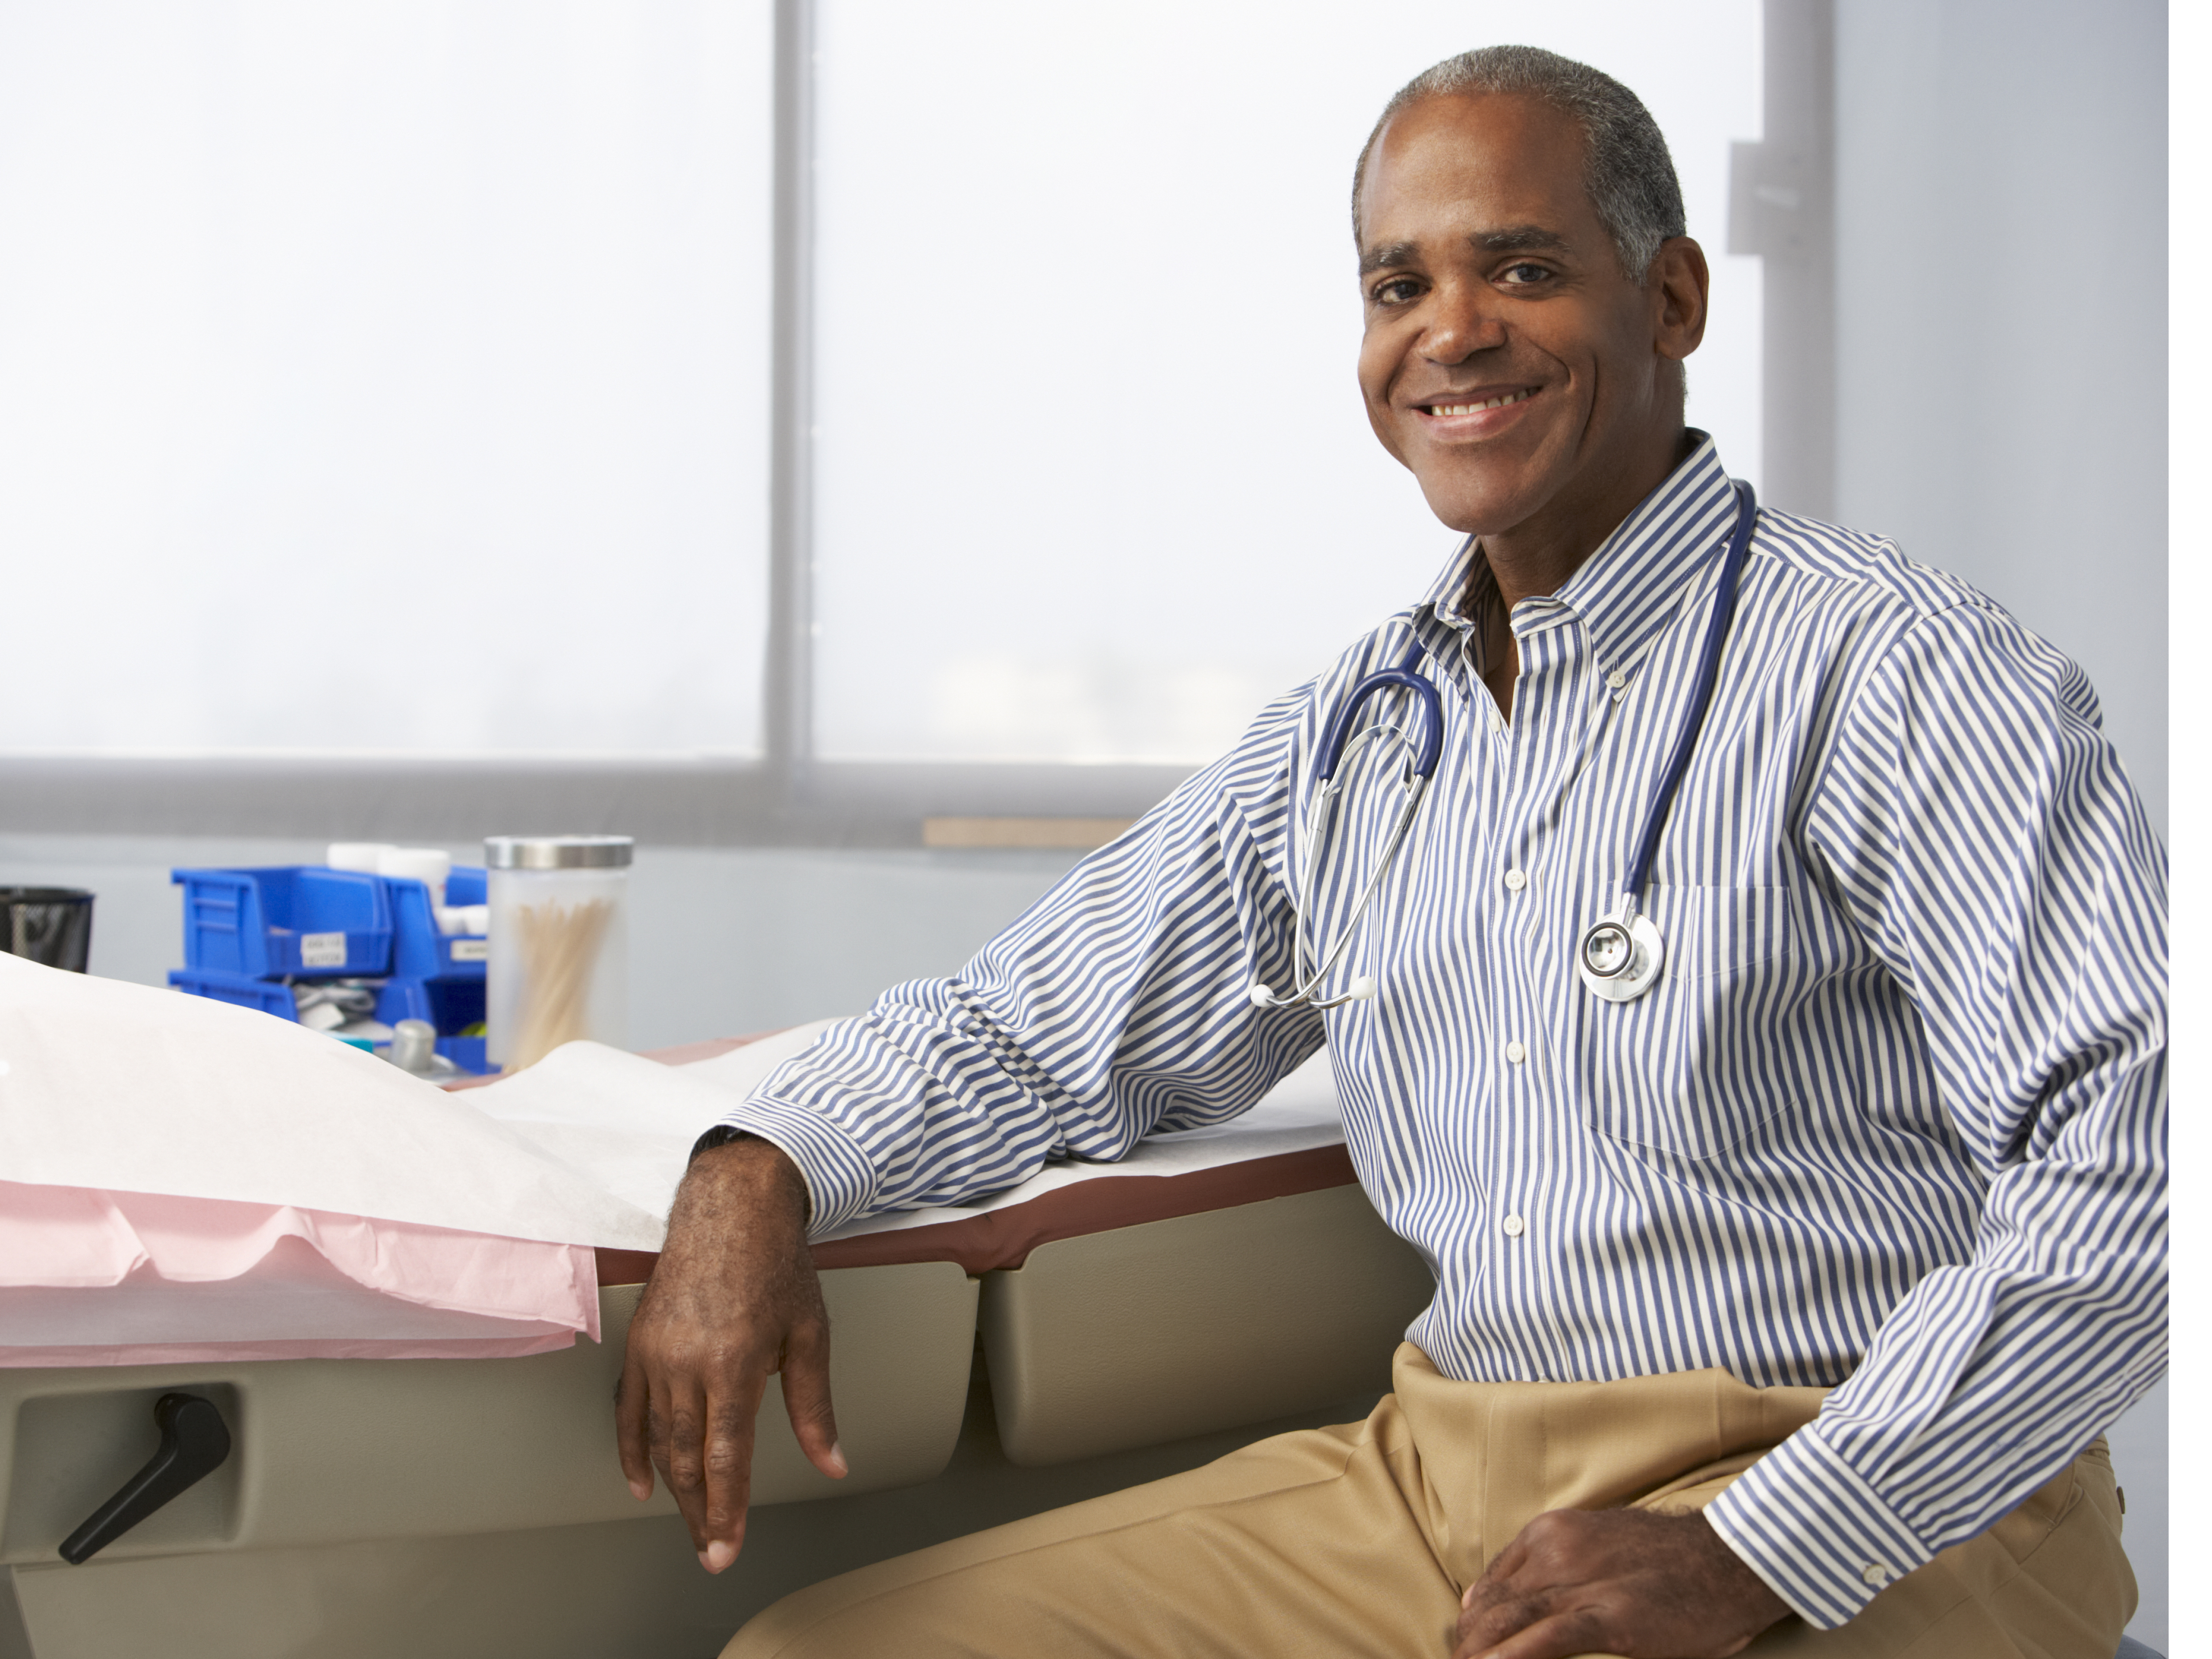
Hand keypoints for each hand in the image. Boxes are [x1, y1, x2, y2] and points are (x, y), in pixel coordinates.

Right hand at [615, 1137, 846, 1572]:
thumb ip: (814, 1406)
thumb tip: (833, 1462)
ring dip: (673, 1489)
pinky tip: (642, 1482)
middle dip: (700, 1512)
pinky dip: (631, 1450)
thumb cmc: (776, 1266)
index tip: (726, 1550)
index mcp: (734, 1362)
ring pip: (658, 1440)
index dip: (727, 1509)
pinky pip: (627, 1409)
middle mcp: (687, 1363)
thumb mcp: (810, 1334)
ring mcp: (656, 1353)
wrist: (730, 1208)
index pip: (726, 1456)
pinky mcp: (638, 1344)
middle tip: (710, 1552)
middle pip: (688, 1458)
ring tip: (691, 1523)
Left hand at [1453, 1508, 1787, 1658]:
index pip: (1492, 1583)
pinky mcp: (1612, 1617)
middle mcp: (1557, 1550)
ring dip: (1481, 1653)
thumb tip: (1495, 1599)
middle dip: (1471, 1644)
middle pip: (1493, 1604)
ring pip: (1510, 1621)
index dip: (1474, 1622)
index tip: (1468, 1647)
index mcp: (1550, 1532)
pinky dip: (1515, 1656)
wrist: (1731, 1560)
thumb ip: (1550, 1566)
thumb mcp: (1597, 1543)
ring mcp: (1583, 1582)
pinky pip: (1549, 1639)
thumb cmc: (1667, 1560)